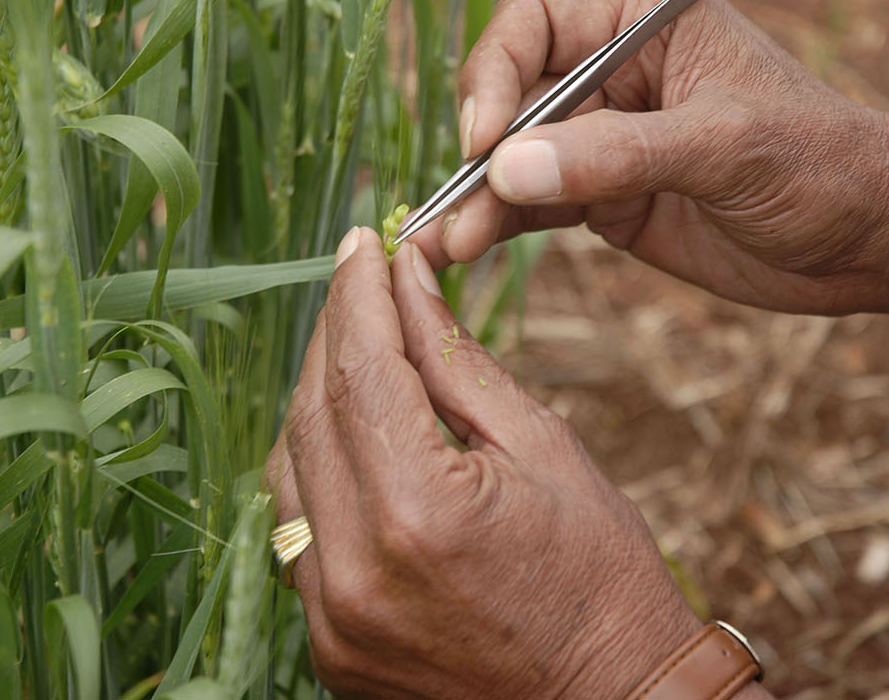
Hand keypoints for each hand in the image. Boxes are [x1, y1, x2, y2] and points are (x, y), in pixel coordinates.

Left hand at [266, 228, 704, 697]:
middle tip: (359, 280)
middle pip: (311, 411)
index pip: (361, 368)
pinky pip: (298, 532)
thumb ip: (455, 360)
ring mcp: (332, 618)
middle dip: (333, 334)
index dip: (359, 294)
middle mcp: (355, 569)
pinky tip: (350, 433)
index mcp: (420, 511)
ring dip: (316, 398)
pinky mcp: (328, 645)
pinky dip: (316, 469)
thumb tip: (407, 280)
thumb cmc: (601, 575)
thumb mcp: (542, 446)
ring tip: (356, 349)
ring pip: (288, 469)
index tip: (364, 243)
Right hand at [407, 0, 888, 315]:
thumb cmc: (822, 164)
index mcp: (645, 20)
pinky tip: (461, 250)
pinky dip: (497, 224)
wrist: (872, 239)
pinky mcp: (603, 195)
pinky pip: (533, 202)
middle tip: (456, 204)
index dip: (494, 72)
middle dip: (479, 150)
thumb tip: (506, 167)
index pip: (535, 22)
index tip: (485, 140)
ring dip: (476, 197)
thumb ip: (617, 154)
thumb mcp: (726, 147)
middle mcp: (613, 69)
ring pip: (513, 156)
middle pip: (511, 93)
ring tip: (442, 245)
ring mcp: (604, 135)